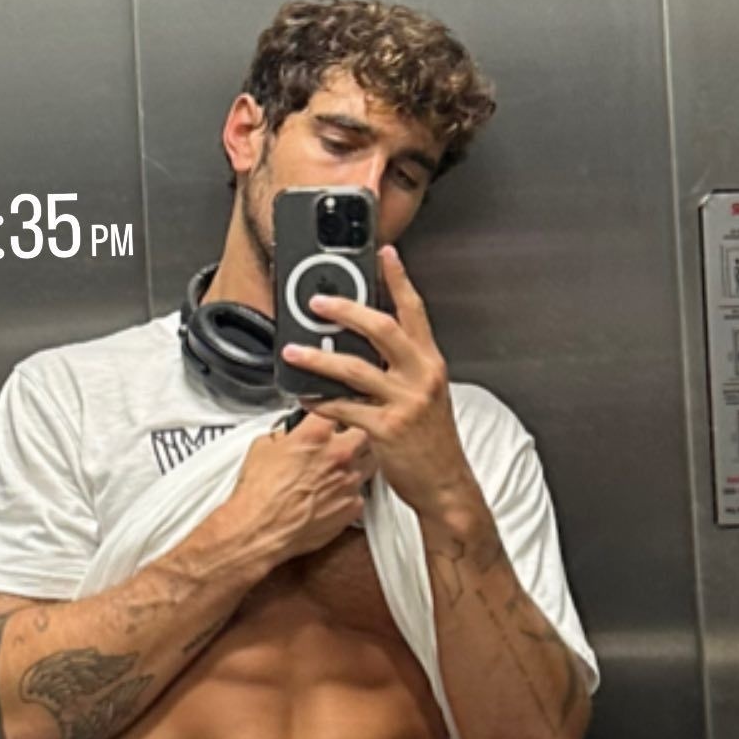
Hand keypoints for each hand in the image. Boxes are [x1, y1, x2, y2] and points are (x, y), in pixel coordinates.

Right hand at [226, 410, 375, 564]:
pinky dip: (352, 492)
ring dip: (359, 461)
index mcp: (316, 434)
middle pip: (364, 432)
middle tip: (344, 440)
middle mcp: (338, 454)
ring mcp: (349, 480)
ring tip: (343, 467)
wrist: (260, 530)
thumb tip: (284, 437)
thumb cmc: (259, 495)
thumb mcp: (261, 449)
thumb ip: (281, 436)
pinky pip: (362, 493)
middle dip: (355, 434)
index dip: (332, 411)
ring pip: (371, 461)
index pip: (337, 408)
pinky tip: (338, 494)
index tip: (331, 416)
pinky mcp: (353, 506)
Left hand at [280, 245, 473, 516]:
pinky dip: (320, 400)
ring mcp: (404, 402)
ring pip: (355, 368)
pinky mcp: (385, 429)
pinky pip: (344, 408)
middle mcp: (420, 376)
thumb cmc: (433, 441)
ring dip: (319, 357)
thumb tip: (370, 346)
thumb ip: (404, 368)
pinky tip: (303, 396)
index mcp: (430, 363)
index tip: (385, 255)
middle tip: (318, 303)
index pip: (415, 311)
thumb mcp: (427, 395)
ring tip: (294, 352)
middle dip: (346, 310)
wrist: (444, 484)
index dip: (399, 280)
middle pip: (382, 328)